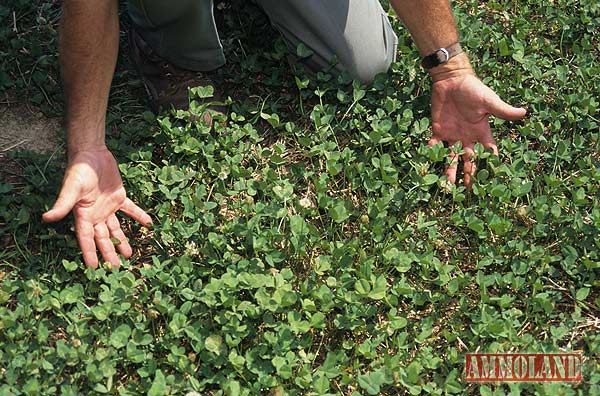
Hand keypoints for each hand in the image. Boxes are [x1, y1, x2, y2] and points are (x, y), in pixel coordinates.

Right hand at [42, 148, 151, 267]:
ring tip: (129, 255)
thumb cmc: (79, 171)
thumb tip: (47, 218)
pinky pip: (131, 210)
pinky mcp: (119, 197)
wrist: (91, 153)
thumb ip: (62, 204)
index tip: (94, 269)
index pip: (86, 240)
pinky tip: (148, 224)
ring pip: (116, 229)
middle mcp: (95, 215)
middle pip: (103, 238)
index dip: (90, 254)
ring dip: (123, 240)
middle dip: (109, 253)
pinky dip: (139, 216)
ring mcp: (108, 207)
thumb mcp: (71, 188)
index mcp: (83, 215)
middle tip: (116, 269)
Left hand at [428, 72, 526, 186]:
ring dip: (450, 170)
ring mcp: (452, 135)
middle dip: (469, 174)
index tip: (492, 178)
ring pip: (451, 157)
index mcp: (481, 132)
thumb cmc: (473, 89)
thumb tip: (524, 113)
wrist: (451, 80)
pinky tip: (431, 161)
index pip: (487, 151)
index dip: (490, 163)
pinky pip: (435, 145)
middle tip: (468, 190)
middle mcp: (467, 137)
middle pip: (469, 159)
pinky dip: (432, 152)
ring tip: (448, 185)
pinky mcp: (438, 130)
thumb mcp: (488, 101)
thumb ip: (502, 110)